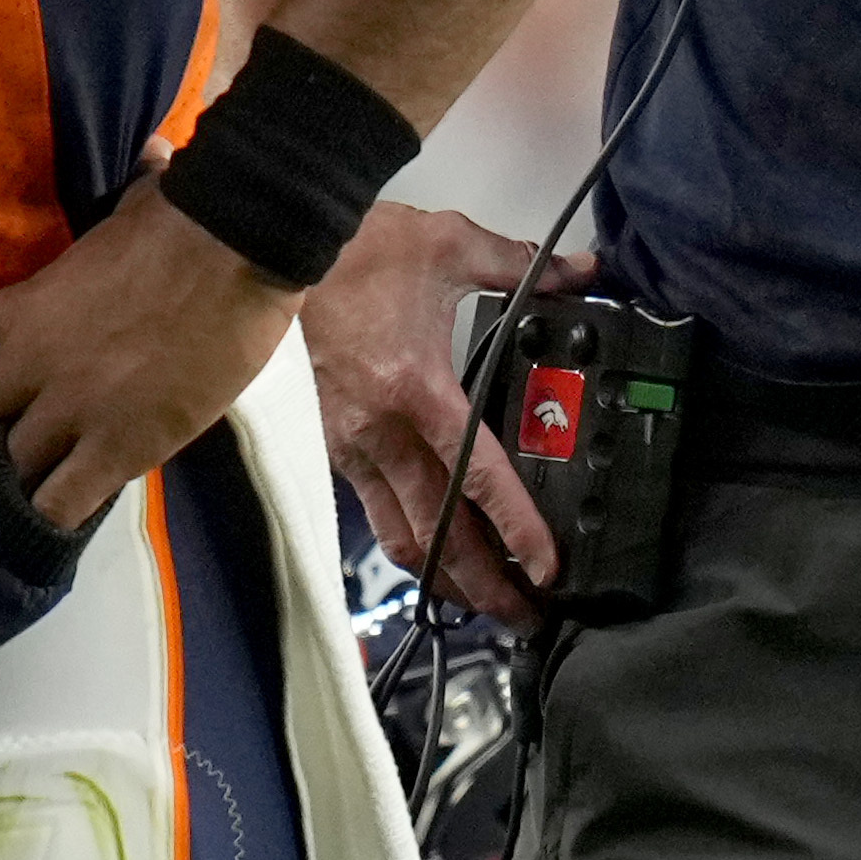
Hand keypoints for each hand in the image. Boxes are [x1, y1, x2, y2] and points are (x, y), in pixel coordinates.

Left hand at [0, 175, 300, 533]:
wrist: (237, 244)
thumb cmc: (184, 217)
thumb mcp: (133, 206)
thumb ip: (126, 194)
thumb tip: (156, 154)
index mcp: (14, 310)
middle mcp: (25, 366)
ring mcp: (70, 410)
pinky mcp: (121, 445)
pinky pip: (65, 502)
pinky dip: (41, 526)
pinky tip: (19, 549)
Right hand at [304, 200, 587, 625]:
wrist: (277, 243)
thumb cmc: (357, 247)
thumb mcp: (447, 244)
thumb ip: (520, 265)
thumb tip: (582, 271)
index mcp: (418, 389)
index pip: (477, 478)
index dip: (517, 529)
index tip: (549, 569)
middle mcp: (381, 429)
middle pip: (437, 529)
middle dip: (484, 583)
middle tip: (526, 615)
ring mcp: (351, 440)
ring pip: (398, 531)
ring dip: (443, 574)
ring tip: (481, 600)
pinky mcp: (333, 439)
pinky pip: (373, 507)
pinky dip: (406, 539)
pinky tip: (430, 549)